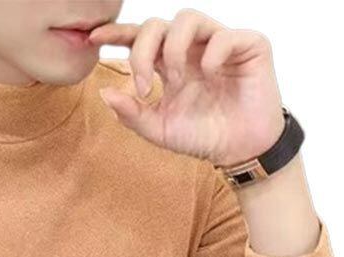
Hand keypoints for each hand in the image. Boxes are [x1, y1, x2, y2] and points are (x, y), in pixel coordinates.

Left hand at [88, 10, 285, 167]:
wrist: (240, 151)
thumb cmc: (203, 137)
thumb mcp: (161, 130)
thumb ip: (132, 114)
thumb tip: (104, 93)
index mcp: (169, 64)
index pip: (140, 38)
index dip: (117, 33)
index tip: (95, 39)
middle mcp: (191, 49)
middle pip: (156, 24)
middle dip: (142, 50)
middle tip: (142, 85)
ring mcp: (218, 44)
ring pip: (188, 18)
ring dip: (174, 48)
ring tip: (177, 80)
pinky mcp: (248, 46)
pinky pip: (224, 35)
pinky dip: (213, 53)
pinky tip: (212, 76)